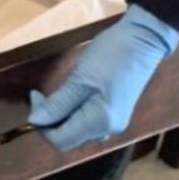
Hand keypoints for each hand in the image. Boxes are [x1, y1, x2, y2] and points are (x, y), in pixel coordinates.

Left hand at [29, 5, 178, 150]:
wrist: (144, 38)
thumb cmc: (112, 55)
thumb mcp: (80, 78)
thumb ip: (57, 104)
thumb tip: (34, 121)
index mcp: (101, 123)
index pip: (60, 140)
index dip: (41, 125)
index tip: (36, 96)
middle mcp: (108, 129)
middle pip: (67, 138)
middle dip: (50, 121)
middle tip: (42, 94)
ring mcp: (113, 122)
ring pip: (75, 131)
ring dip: (60, 116)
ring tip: (57, 92)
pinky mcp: (113, 113)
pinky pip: (85, 122)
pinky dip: (71, 112)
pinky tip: (70, 95)